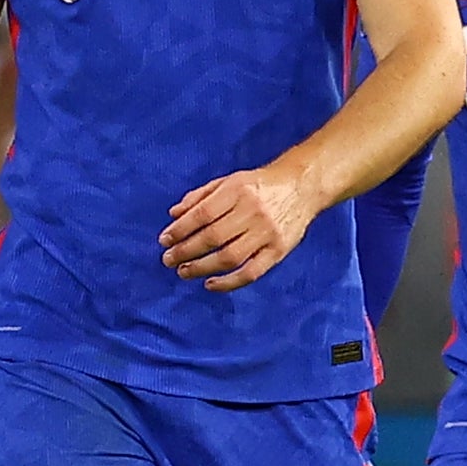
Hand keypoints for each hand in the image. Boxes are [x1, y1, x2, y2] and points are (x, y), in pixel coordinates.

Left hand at [161, 162, 319, 291]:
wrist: (302, 187)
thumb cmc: (260, 185)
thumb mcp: (229, 181)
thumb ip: (200, 196)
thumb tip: (173, 215)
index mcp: (237, 191)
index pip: (202, 214)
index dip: (180, 230)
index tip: (164, 240)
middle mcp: (253, 212)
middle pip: (213, 237)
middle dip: (186, 251)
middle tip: (168, 259)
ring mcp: (267, 233)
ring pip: (230, 257)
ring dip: (202, 268)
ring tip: (183, 272)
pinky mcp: (278, 251)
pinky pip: (251, 272)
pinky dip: (229, 283)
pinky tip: (210, 284)